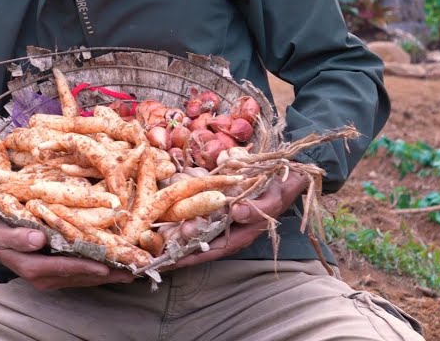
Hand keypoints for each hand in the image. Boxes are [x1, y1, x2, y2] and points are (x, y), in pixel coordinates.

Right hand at [0, 220, 132, 290]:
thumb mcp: (1, 233)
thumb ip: (18, 237)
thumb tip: (38, 238)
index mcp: (32, 268)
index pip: (64, 267)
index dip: (86, 267)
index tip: (106, 266)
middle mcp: (44, 278)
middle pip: (79, 276)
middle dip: (105, 274)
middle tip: (130, 270)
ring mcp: (51, 278)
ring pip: (82, 278)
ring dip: (106, 275)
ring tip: (129, 271)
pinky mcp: (56, 275)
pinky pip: (79, 275)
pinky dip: (96, 272)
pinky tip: (112, 269)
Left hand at [168, 170, 309, 268]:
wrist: (283, 178)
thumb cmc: (277, 191)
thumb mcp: (271, 200)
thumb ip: (255, 210)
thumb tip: (236, 212)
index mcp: (241, 235)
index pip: (213, 250)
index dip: (192, 257)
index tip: (172, 262)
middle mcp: (229, 231)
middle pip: (200, 243)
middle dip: (179, 246)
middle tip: (159, 247)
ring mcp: (222, 220)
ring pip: (197, 231)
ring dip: (178, 234)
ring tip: (157, 238)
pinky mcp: (218, 208)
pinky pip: (199, 215)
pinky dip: (184, 216)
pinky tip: (168, 215)